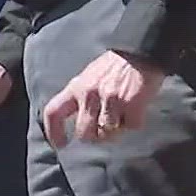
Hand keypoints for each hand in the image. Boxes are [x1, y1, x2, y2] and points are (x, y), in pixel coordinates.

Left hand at [41, 51, 166, 147]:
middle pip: (84, 133)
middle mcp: (89, 95)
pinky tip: (135, 111)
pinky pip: (131, 127)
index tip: (60, 144)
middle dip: (95, 137)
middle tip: (104, 130)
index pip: (54, 113)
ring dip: (116, 131)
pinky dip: (134, 123)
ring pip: (107, 134)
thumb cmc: (116, 65)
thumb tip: (80, 121)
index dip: (54, 132)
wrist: (141, 51)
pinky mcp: (131, 104)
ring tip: (122, 117)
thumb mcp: (89, 76)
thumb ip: (82, 96)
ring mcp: (110, 100)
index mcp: (76, 87)